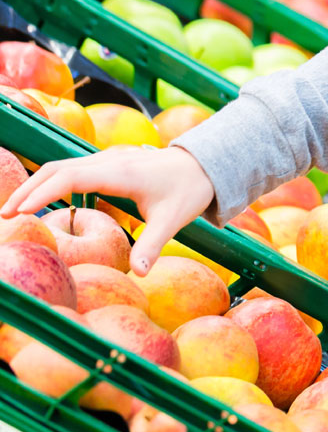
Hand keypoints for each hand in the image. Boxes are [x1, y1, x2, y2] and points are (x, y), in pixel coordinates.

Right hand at [1, 146, 214, 274]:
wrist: (203, 165)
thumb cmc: (189, 190)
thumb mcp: (174, 219)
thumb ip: (153, 244)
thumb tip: (140, 273)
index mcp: (121, 172)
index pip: (71, 177)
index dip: (42, 192)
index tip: (19, 212)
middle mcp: (109, 160)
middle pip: (58, 168)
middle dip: (29, 189)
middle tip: (5, 215)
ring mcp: (107, 158)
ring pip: (62, 166)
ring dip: (36, 184)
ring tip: (13, 210)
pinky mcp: (107, 162)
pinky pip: (71, 168)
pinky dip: (50, 181)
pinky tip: (38, 199)